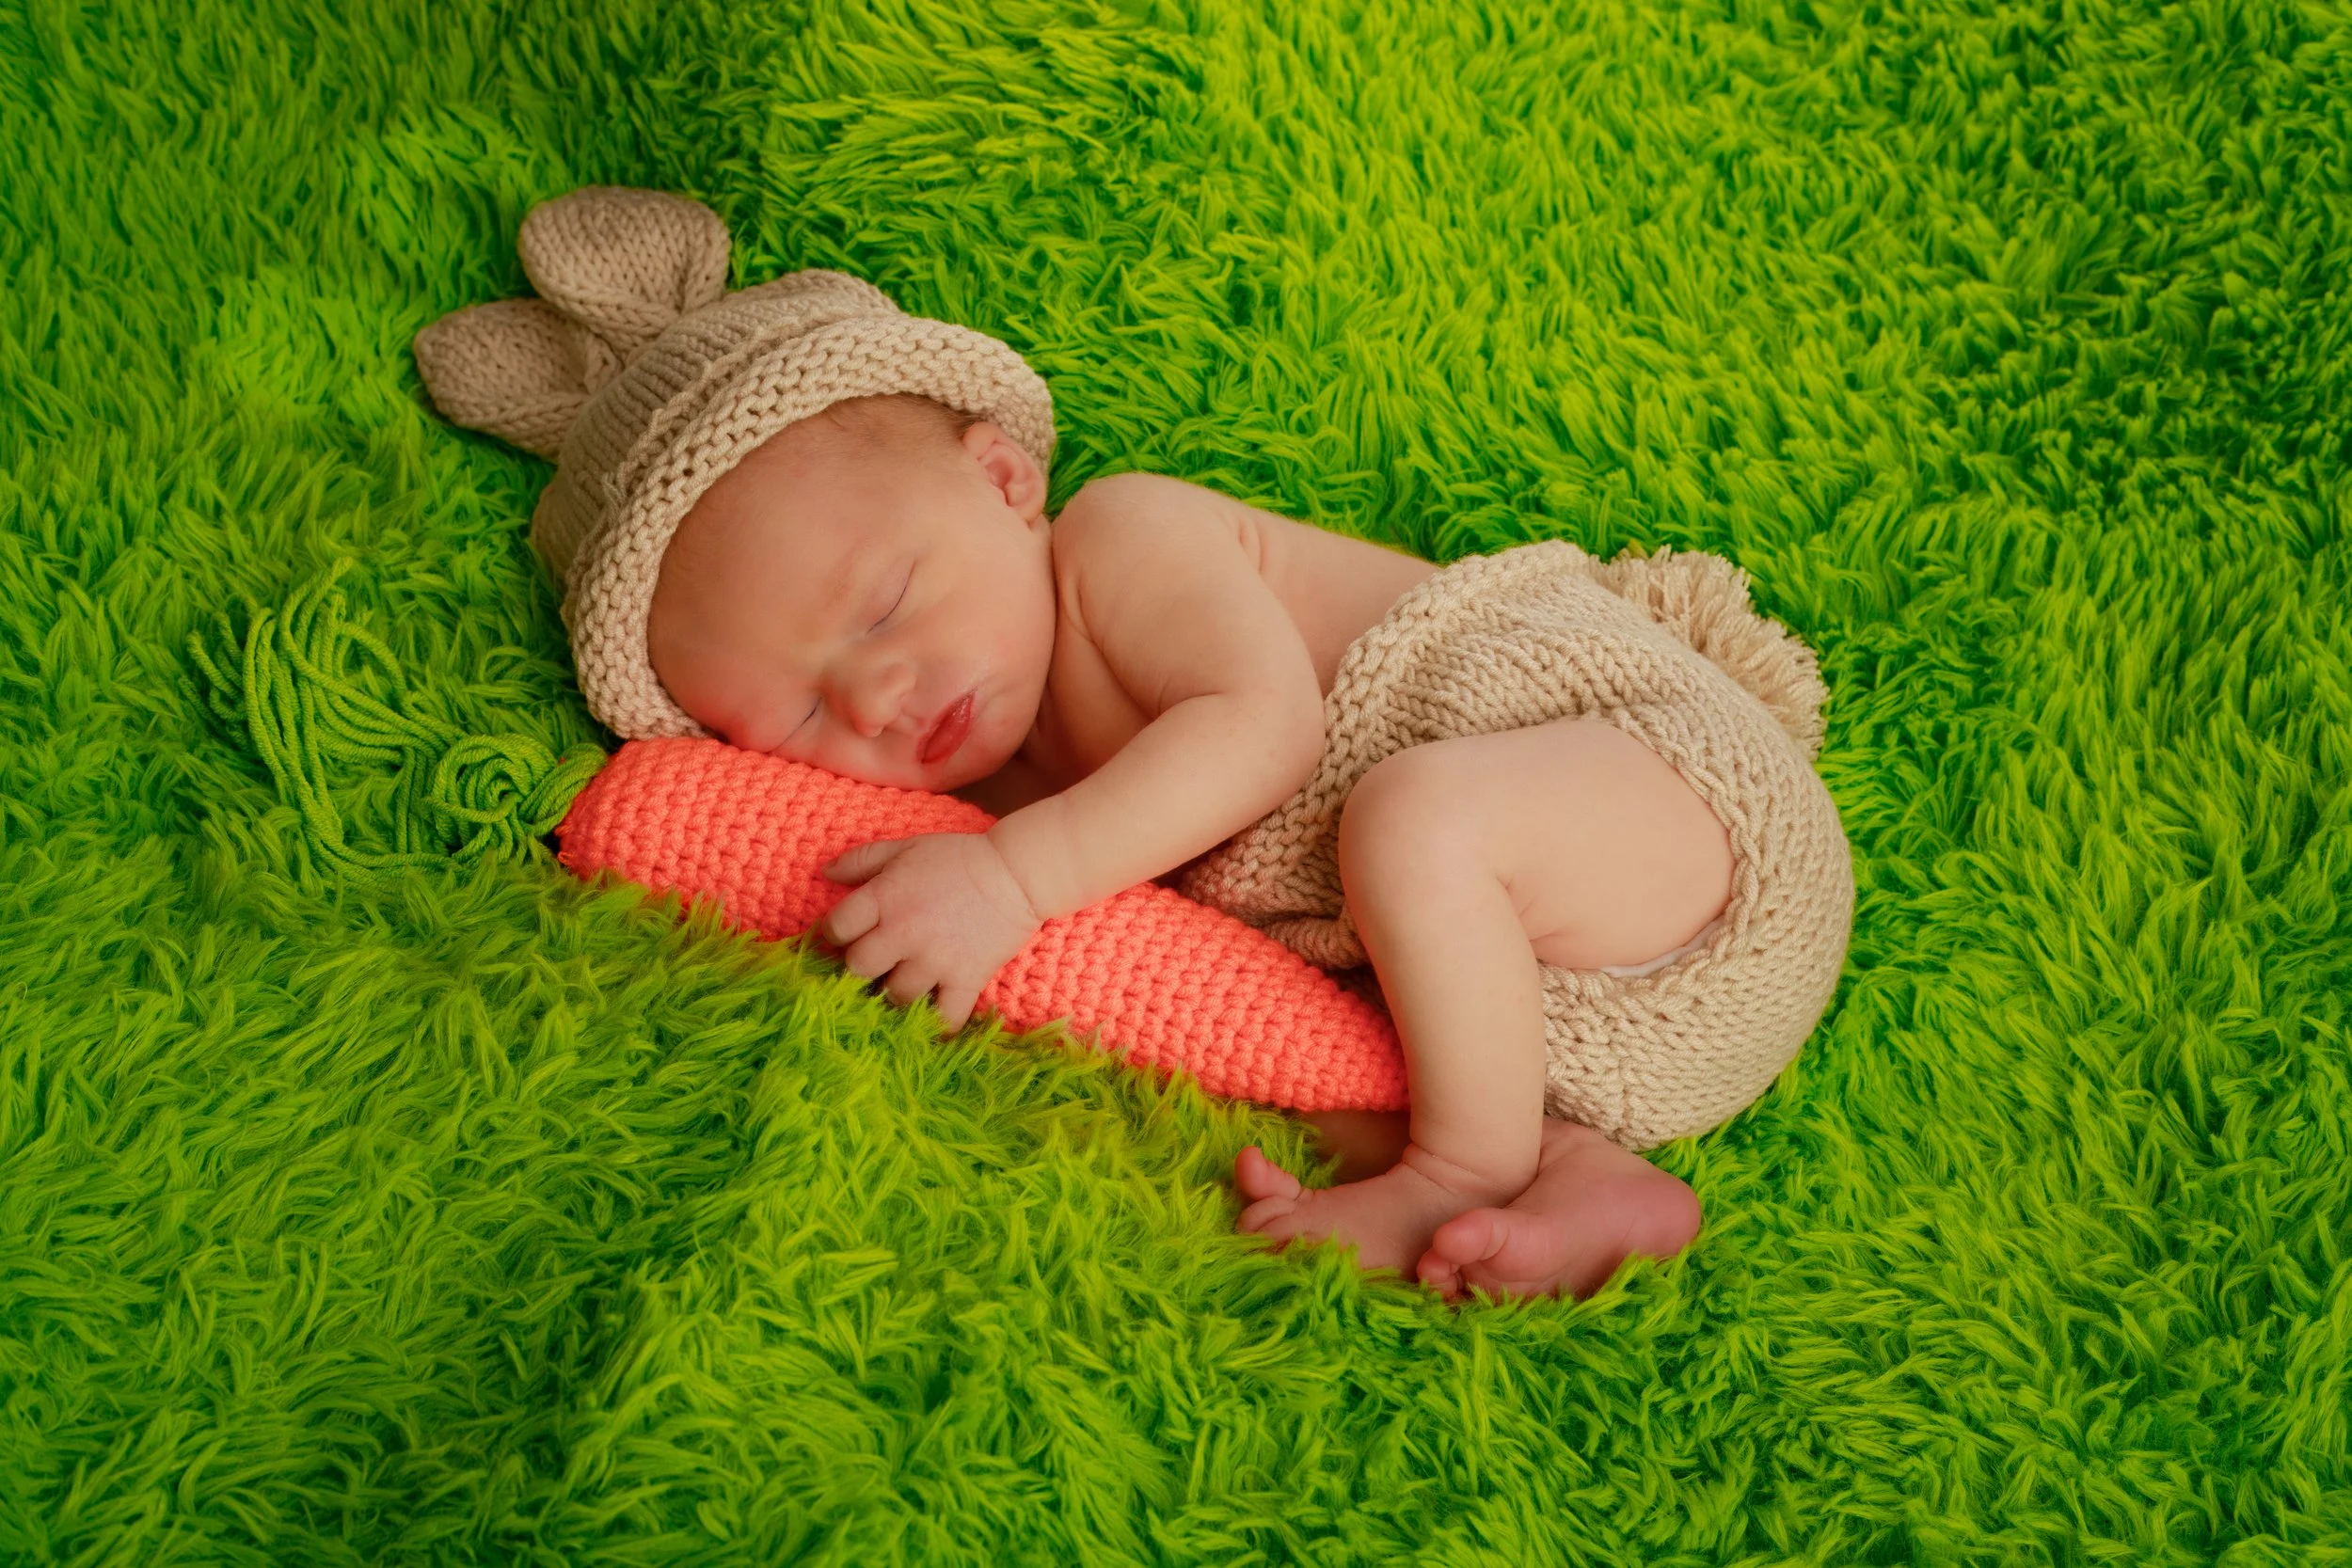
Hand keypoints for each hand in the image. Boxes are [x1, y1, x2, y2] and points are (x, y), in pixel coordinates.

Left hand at [819, 832, 1042, 1030]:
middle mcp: (904, 932)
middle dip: (859, 968)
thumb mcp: (905, 847)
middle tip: (871, 965)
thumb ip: (862, 860)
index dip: (834, 934)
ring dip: (894, 994)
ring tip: (901, 986)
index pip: (836, 928)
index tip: (845, 936)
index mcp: (885, 898)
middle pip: (858, 969)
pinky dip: (937, 1026)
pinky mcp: (965, 979)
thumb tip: (826, 873)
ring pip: (895, 997)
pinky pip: (945, 1018)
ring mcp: (935, 960)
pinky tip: (931, 1022)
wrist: (1016, 873)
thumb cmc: (957, 858)